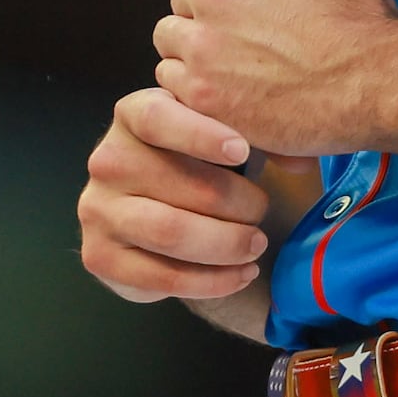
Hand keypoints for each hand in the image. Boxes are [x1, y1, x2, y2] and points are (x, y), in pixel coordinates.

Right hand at [77, 87, 279, 305]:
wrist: (159, 210)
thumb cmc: (199, 164)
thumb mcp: (220, 136)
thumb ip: (254, 134)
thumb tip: (300, 161)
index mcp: (133, 116)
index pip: (159, 118)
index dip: (201, 134)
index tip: (243, 150)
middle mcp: (107, 160)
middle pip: (178, 183)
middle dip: (236, 203)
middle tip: (264, 210)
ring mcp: (97, 210)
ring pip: (170, 231)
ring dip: (226, 243)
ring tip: (257, 244)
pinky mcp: (100, 257)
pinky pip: (161, 277)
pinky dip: (211, 280)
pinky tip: (241, 273)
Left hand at [152, 0, 397, 155]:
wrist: (374, 80)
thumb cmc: (364, 23)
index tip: (246, 14)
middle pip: (183, 3)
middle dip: (204, 21)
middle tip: (234, 45)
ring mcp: (202, 45)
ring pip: (170, 43)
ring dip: (191, 55)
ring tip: (225, 73)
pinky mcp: (202, 92)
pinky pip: (171, 87)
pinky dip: (192, 93)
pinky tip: (223, 99)